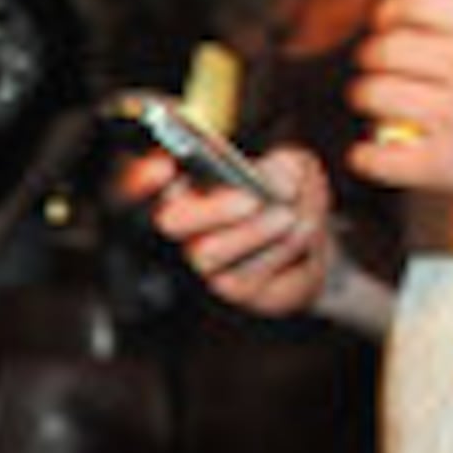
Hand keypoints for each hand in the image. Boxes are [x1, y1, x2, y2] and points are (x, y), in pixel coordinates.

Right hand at [117, 140, 336, 317]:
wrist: (313, 244)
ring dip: (257, 230)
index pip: (139, 183)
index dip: (140, 178)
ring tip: (290, 215)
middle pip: (170, 221)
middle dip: (209, 210)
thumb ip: (286, 165)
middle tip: (252, 200)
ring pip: (210, 252)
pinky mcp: (234, 288)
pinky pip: (248, 272)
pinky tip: (300, 234)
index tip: (163, 168)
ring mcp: (207, 261)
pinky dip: (281, 249)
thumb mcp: (294, 167)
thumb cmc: (288, 198)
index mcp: (187, 187)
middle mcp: (187, 226)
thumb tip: (278, 183)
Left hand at [353, 0, 452, 262]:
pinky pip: (378, 158)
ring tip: (377, 106)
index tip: (391, 20)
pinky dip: (367, 157)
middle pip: (385, 48)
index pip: (416, 1)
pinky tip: (374, 154)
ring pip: (372, 96)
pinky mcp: (451, 169)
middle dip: (375, 56)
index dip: (393, 11)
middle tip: (380, 66)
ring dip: (369, 100)